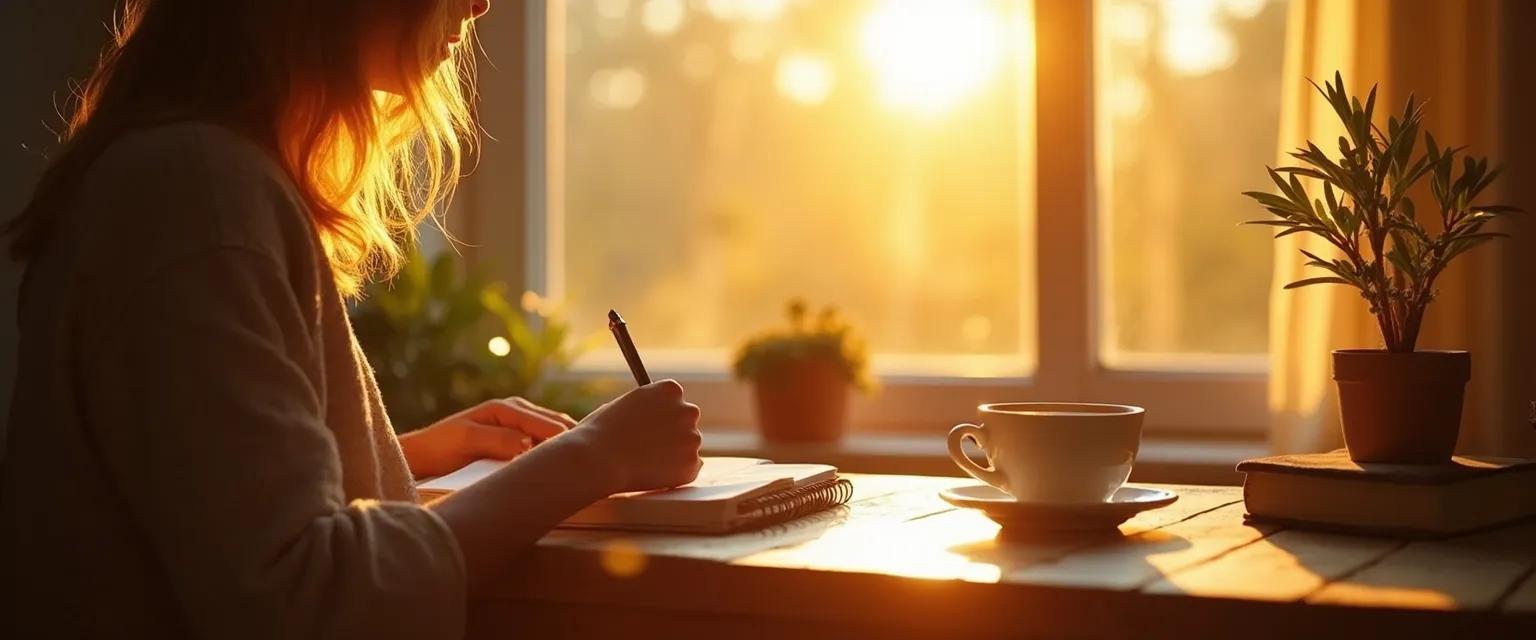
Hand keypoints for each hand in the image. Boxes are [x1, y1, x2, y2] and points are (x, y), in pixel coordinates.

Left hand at [399, 397, 575, 477]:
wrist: (423, 455)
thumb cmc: (441, 447)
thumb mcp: (467, 440)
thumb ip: (498, 439)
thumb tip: (528, 445)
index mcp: (507, 408)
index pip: (545, 424)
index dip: (565, 440)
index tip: (583, 455)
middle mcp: (517, 412)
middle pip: (556, 425)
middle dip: (574, 439)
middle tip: (596, 458)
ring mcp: (518, 426)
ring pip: (553, 434)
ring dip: (567, 446)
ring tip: (589, 463)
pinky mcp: (516, 442)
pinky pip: (544, 444)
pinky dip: (556, 453)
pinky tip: (567, 465)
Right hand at [564, 380, 702, 492]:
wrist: (599, 459)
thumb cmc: (601, 432)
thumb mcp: (622, 405)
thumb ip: (645, 408)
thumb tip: (653, 418)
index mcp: (670, 389)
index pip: (674, 397)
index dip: (660, 411)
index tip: (649, 422)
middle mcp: (688, 410)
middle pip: (686, 419)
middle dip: (673, 429)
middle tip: (649, 444)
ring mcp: (693, 438)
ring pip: (688, 445)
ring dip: (673, 452)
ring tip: (644, 460)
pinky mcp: (691, 464)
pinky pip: (689, 468)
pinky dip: (675, 473)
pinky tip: (653, 473)